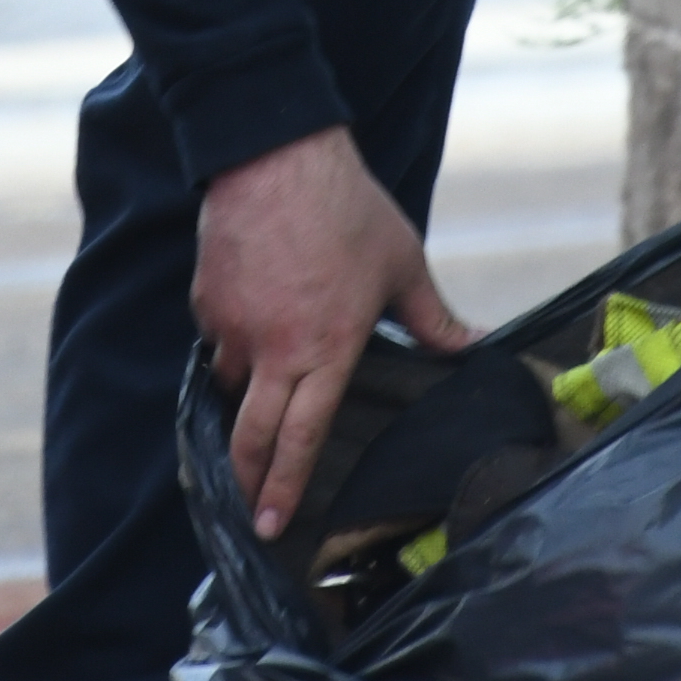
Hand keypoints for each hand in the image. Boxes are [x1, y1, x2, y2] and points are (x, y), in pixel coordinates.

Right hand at [193, 126, 471, 540]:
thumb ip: (434, 319)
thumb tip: (474, 347)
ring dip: (244, 396)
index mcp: (325, 351)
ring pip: (231, 383)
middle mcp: (272, 350)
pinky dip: (232, 341)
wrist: (276, 157)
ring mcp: (232, 326)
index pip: (301, 437)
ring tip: (263, 392)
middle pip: (251, 436)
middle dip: (248, 481)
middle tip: (248, 513)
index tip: (271, 524)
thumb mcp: (403, 264)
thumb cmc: (348, 210)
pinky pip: (217, 337)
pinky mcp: (206, 300)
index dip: (285, 487)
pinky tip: (254, 318)